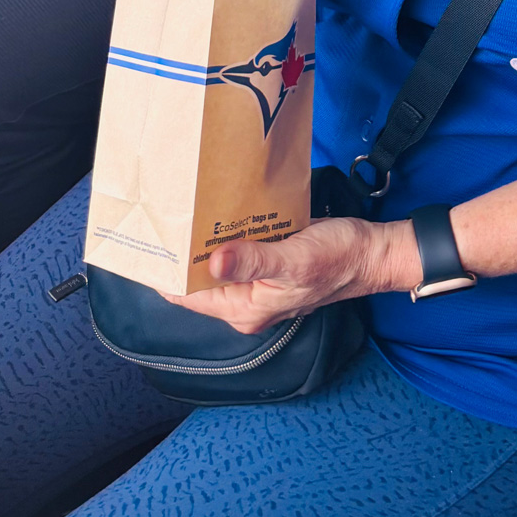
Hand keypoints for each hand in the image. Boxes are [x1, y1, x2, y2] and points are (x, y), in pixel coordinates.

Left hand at [170, 215, 417, 332]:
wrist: (370, 252)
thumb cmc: (336, 259)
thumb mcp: (294, 260)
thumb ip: (253, 262)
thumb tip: (212, 263)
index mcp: (246, 309)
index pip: (189, 295)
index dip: (165, 273)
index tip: (146, 242)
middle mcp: (245, 301)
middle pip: (198, 280)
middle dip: (180, 252)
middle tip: (160, 215)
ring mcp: (256, 282)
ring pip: (215, 263)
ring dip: (201, 240)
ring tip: (178, 208)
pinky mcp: (267, 263)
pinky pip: (235, 250)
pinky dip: (223, 232)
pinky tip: (213, 209)